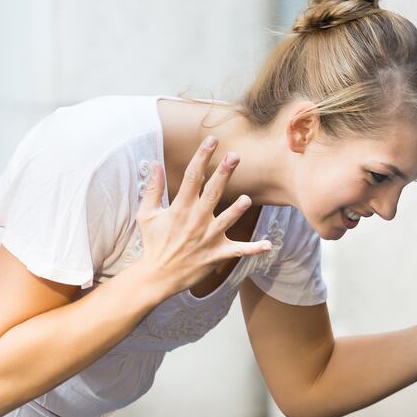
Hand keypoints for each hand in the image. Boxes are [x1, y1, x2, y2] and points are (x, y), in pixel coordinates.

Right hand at [135, 136, 271, 294]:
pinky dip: (254, 249)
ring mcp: (208, 238)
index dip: (202, 157)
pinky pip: (238, 250)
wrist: (157, 275)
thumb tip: (155, 164)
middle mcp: (196, 220)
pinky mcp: (217, 254)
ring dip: (237, 210)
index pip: (192, 177)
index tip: (211, 140)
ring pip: (227, 220)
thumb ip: (153, 189)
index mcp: (180, 208)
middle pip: (213, 193)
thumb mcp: (147, 214)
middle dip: (223, 173)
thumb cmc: (153, 243)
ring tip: (246, 199)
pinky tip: (268, 245)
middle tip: (235, 156)